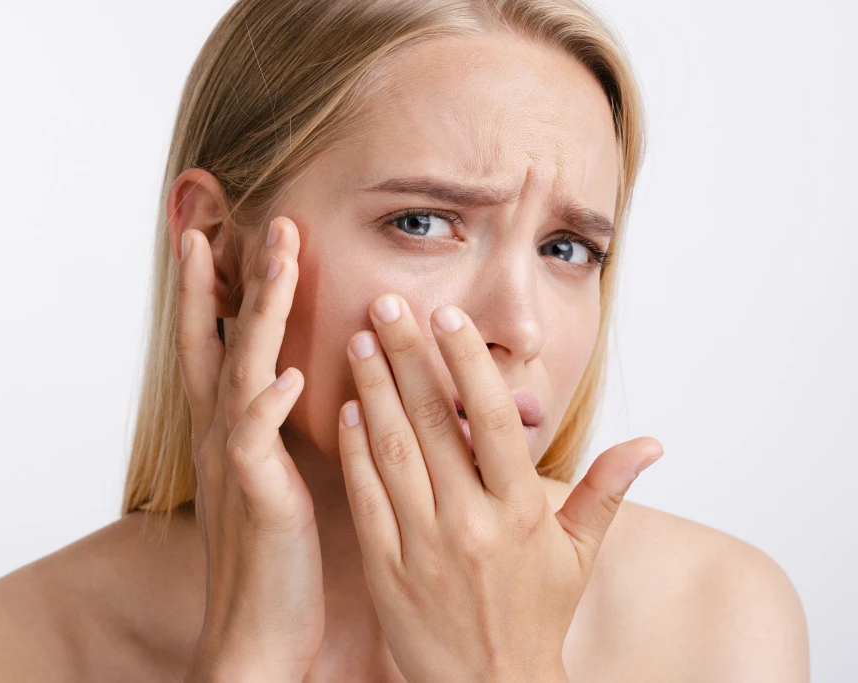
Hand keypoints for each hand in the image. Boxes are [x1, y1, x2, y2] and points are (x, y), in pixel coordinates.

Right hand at [178, 216, 323, 681]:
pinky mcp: (256, 493)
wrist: (254, 631)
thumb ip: (275, 433)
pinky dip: (268, 402)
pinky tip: (289, 373)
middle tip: (250, 221)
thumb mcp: (270, 481)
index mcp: (225, 431)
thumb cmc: (271, 557)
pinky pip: (256, 438)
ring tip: (280, 256)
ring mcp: (234, 461)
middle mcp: (220, 436)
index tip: (209, 239)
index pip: (212, 346)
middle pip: (216, 340)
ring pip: (240, 368)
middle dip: (229, 278)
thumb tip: (298, 388)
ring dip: (262, 310)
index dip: (208, 292)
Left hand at [338, 294, 662, 681]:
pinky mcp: (386, 568)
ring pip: (393, 452)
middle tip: (387, 303)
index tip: (447, 316)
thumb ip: (606, 491)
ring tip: (361, 341)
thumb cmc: (536, 614)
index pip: (492, 419)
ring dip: (373, 391)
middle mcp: (472, 522)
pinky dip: (355, 451)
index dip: (467, 363)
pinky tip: (346, 409)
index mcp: (522, 511)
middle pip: (433, 423)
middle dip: (407, 357)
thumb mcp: (579, 555)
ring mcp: (424, 544)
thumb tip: (652, 443)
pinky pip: (366, 497)